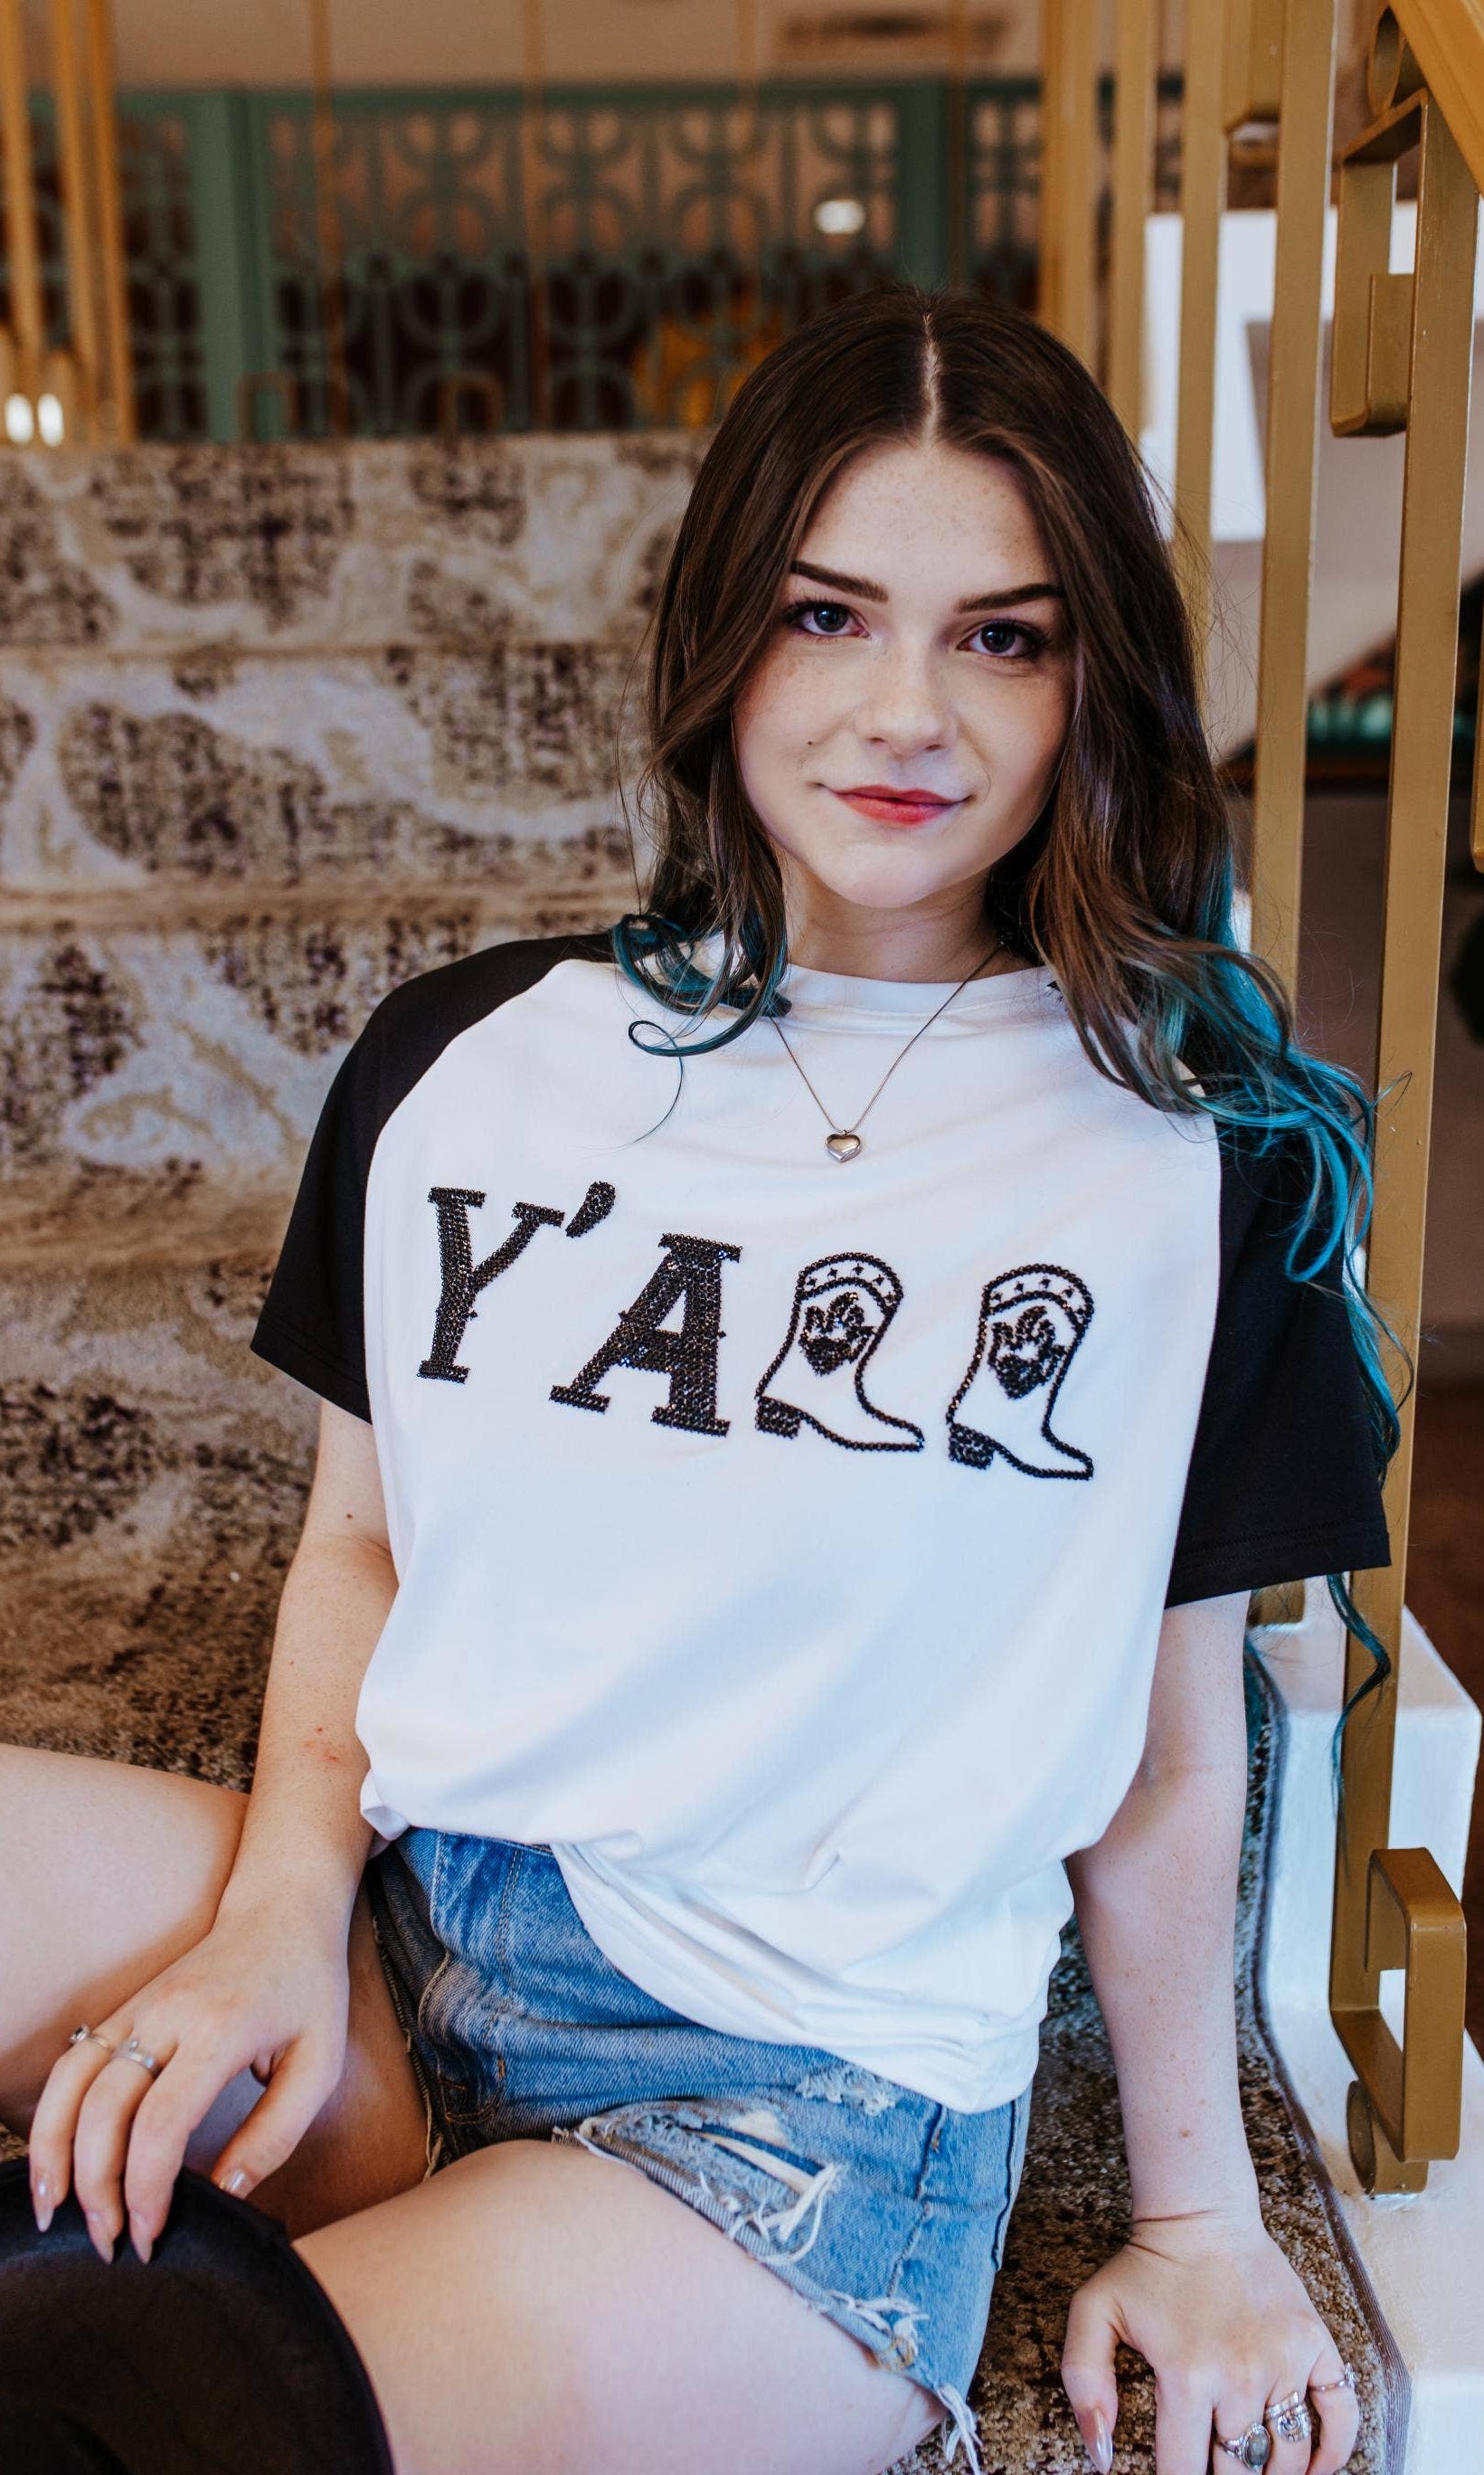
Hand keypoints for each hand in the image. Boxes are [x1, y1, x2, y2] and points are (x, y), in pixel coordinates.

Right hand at [28, 1896, 351, 2266]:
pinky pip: (72, 2064)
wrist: (282, 1910)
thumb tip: (225, 2193)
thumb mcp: (320, 2064)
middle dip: (97, 2186)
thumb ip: (275, 2133)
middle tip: (109, 2241)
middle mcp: (168, 2015)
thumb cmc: (308, 1990)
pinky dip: (52, 2115)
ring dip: (54, 2152)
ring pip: (71, 2083)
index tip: (151, 2234)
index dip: (147, 2187)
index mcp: (221, 2029)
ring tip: (57, 2213)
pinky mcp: (124, 2008)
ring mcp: (138, 2007)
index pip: (163, 2120)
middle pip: (106, 2109)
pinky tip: (54, 2160)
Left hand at [1060, 2205, 1360, 2472]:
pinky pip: (1341, 2414)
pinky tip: (1314, 2468)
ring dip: (1271, 2474)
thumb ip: (1085, 2383)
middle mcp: (1241, 2376)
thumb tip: (1101, 2458)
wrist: (1201, 2214)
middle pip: (1239, 2470)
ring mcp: (1284, 2361)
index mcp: (1187, 2376)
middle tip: (1213, 2467)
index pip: (1185, 2471)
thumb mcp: (1093, 2312)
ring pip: (1289, 2455)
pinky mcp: (1316, 2345)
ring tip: (1252, 2470)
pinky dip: (1335, 2452)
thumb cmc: (1145, 2267)